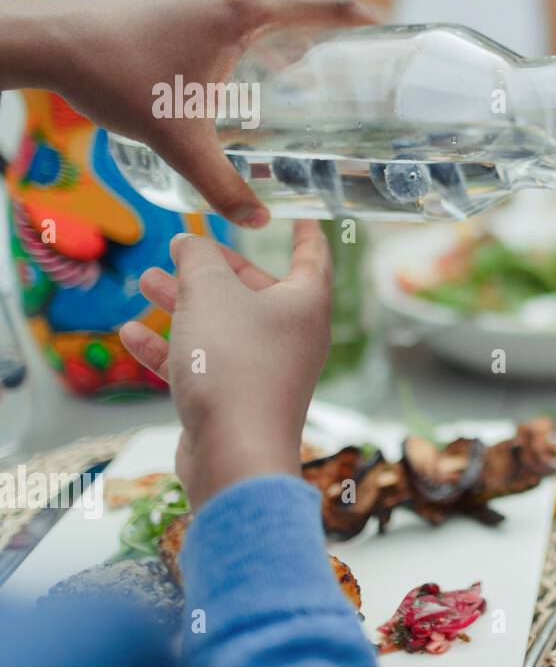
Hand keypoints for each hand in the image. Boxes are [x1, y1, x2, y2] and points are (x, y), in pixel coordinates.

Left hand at [45, 0, 375, 226]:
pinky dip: (267, 5)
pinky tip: (258, 43)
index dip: (366, 17)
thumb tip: (257, 218)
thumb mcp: (178, 139)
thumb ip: (221, 183)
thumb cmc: (117, 80)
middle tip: (365, 49)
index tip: (395, 34)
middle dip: (340, 13)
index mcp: (242, 8)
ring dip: (301, 7)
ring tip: (317, 48)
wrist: (52, 43)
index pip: (325, 3)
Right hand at [118, 221, 331, 509]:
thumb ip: (198, 259)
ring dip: (185, 303)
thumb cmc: (234, 363)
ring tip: (146, 281)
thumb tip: (191, 244)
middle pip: (257, 290)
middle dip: (217, 268)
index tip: (300, 214)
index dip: (304, 232)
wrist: (235, 453)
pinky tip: (132, 333)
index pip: (312, 255)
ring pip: (224, 325)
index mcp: (305, 303)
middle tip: (183, 247)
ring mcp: (267, 370)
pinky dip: (172, 347)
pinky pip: (204, 363)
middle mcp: (294, 336)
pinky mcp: (237, 400)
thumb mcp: (210, 293)